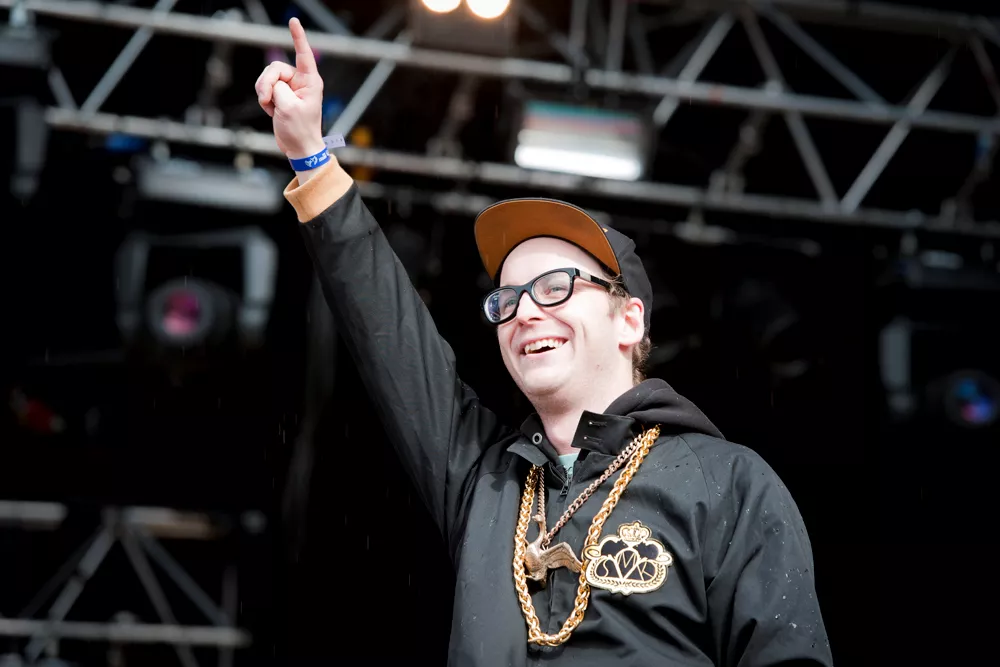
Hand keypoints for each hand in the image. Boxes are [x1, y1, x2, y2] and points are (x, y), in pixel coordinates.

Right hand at [255, 18, 325, 158]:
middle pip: (274, 68)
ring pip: (267, 78)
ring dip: (263, 92)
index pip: (304, 54)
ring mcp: (290, 88)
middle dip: (266, 83)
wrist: (298, 148)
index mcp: (310, 81)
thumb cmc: (300, 130)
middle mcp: (301, 81)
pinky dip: (264, 99)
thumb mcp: (288, 108)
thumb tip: (272, 84)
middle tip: (266, 100)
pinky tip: (271, 111)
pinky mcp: (281, 95)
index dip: (298, 37)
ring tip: (270, 108)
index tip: (294, 20)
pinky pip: (264, 88)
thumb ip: (278, 89)